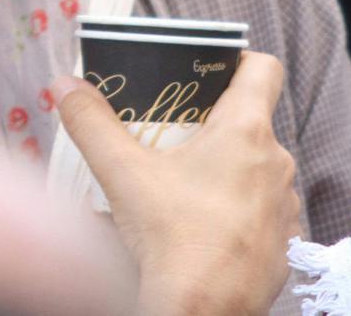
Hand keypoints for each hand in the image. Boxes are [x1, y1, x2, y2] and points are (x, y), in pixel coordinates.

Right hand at [54, 53, 299, 315]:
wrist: (202, 310)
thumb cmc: (171, 239)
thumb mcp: (122, 173)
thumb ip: (92, 122)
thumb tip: (65, 85)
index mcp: (246, 130)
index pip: (263, 68)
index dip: (239, 60)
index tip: (209, 72)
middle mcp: (277, 163)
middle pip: (252, 123)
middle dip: (215, 125)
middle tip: (176, 136)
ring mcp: (286, 206)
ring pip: (259, 170)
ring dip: (230, 171)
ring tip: (187, 188)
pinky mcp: (286, 243)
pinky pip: (265, 212)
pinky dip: (241, 213)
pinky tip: (207, 227)